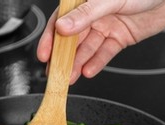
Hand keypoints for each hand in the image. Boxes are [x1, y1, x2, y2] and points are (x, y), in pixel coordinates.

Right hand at [37, 0, 164, 83]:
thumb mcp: (111, 0)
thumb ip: (86, 15)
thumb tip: (62, 27)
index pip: (62, 19)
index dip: (51, 38)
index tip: (44, 54)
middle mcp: (95, 13)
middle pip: (73, 38)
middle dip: (64, 57)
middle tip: (55, 73)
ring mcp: (107, 26)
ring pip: (88, 48)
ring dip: (78, 63)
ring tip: (70, 77)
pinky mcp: (120, 38)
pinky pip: (105, 52)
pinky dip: (97, 62)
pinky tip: (89, 71)